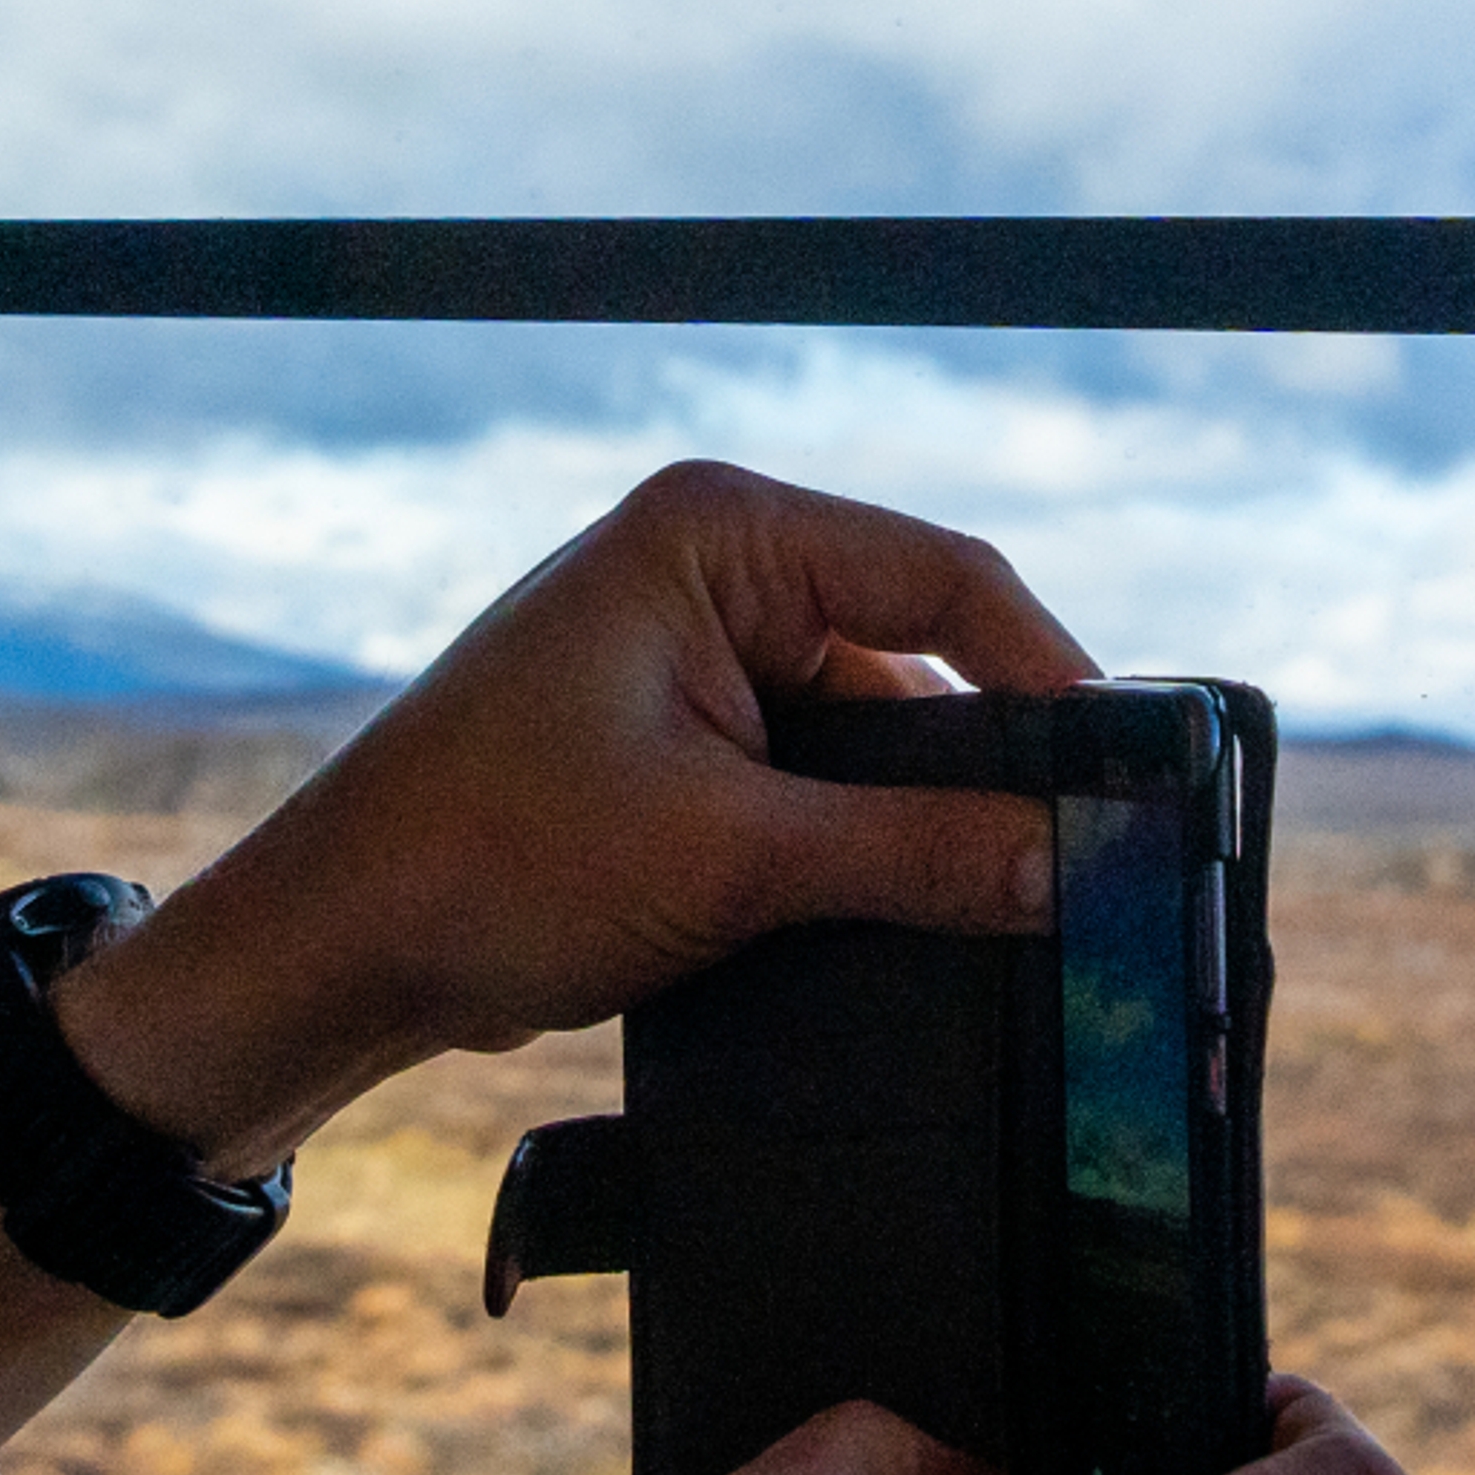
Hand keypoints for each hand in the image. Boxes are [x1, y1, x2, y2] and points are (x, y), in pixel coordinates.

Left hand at [54, 460, 1096, 1169]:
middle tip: (1087, 879)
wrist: (340, 943)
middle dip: (992, 772)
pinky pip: (817, 780)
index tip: (1134, 786)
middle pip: (921, 659)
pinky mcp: (682, 740)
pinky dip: (862, 850)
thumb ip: (916, 856)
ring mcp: (695, 654)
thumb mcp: (728, 856)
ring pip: (876, 736)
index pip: (944, 577)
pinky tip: (909, 923)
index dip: (1053, 678)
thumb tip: (1076, 868)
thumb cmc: (487, 858)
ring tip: (1005, 919)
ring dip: (925, 826)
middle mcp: (713, 567)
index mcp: (718, 531)